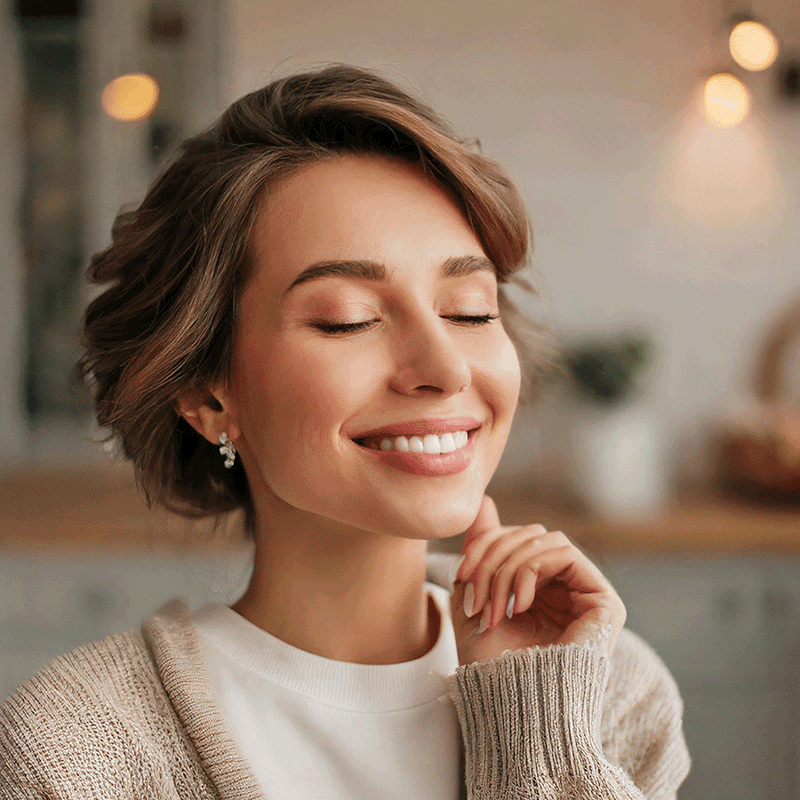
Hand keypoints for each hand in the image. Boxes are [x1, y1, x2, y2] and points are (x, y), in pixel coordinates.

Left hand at [450, 494, 625, 666]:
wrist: (510, 708)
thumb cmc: (490, 664)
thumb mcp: (474, 597)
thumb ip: (483, 549)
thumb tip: (485, 502)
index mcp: (539, 587)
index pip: (515, 538)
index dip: (484, 545)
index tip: (461, 575)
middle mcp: (566, 588)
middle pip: (528, 534)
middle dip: (492, 556)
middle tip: (474, 594)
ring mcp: (586, 594)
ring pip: (544, 539)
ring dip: (509, 566)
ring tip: (496, 605)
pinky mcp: (605, 603)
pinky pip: (565, 554)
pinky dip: (533, 568)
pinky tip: (520, 602)